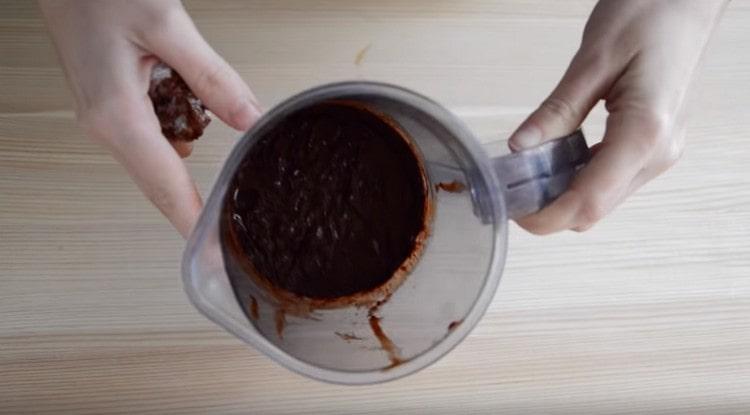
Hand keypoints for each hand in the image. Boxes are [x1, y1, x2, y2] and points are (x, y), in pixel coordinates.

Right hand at [39, 0, 261, 237]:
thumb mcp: (167, 25)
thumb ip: (212, 77)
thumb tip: (249, 118)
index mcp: (116, 113)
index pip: (164, 185)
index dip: (191, 221)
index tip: (211, 254)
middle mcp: (103, 123)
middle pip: (157, 180)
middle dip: (192, 204)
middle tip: (227, 226)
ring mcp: (100, 115)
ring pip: (154, 156)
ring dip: (186, 161)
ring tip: (216, 160)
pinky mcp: (106, 102)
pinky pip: (147, 134)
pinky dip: (174, 132)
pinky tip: (191, 111)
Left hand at [509, 0, 726, 233]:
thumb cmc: (649, 15)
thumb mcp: (592, 60)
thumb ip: (557, 111)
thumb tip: (519, 148)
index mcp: (644, 133)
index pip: (589, 201)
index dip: (546, 216)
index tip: (512, 210)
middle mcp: (659, 154)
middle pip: (596, 208)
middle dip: (550, 209)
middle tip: (512, 188)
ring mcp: (661, 152)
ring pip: (604, 198)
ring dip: (565, 194)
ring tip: (529, 172)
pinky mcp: (657, 145)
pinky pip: (613, 178)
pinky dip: (581, 177)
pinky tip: (558, 158)